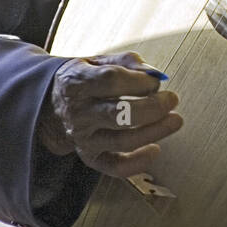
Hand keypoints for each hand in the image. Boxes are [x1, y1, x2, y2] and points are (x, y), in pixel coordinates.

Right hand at [38, 50, 181, 179]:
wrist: (51, 103)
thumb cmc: (85, 78)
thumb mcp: (99, 60)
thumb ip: (129, 62)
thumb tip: (156, 75)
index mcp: (78, 82)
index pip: (111, 80)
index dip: (140, 81)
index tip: (156, 81)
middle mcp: (78, 112)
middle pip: (119, 114)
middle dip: (153, 107)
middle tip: (172, 99)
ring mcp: (83, 136)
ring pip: (121, 140)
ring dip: (154, 132)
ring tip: (175, 120)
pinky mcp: (90, 155)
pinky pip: (114, 166)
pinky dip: (138, 163)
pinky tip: (155, 149)